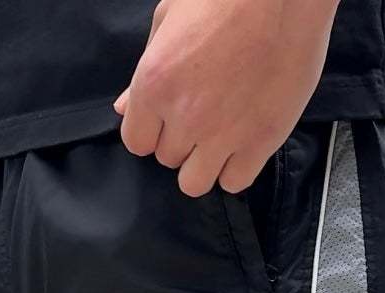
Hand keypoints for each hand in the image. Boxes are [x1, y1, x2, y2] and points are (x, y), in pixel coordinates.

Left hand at [114, 0, 337, 195]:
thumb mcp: (170, 18)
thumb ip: (145, 71)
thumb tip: (124, 107)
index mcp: (155, 84)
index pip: (136, 141)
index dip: (151, 130)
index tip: (166, 117)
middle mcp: (185, 117)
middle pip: (168, 158)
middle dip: (180, 139)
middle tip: (202, 110)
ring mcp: (223, 135)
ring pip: (195, 182)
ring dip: (203, 163)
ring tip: (220, 134)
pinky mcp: (260, 143)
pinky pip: (234, 182)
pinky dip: (235, 169)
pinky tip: (242, 143)